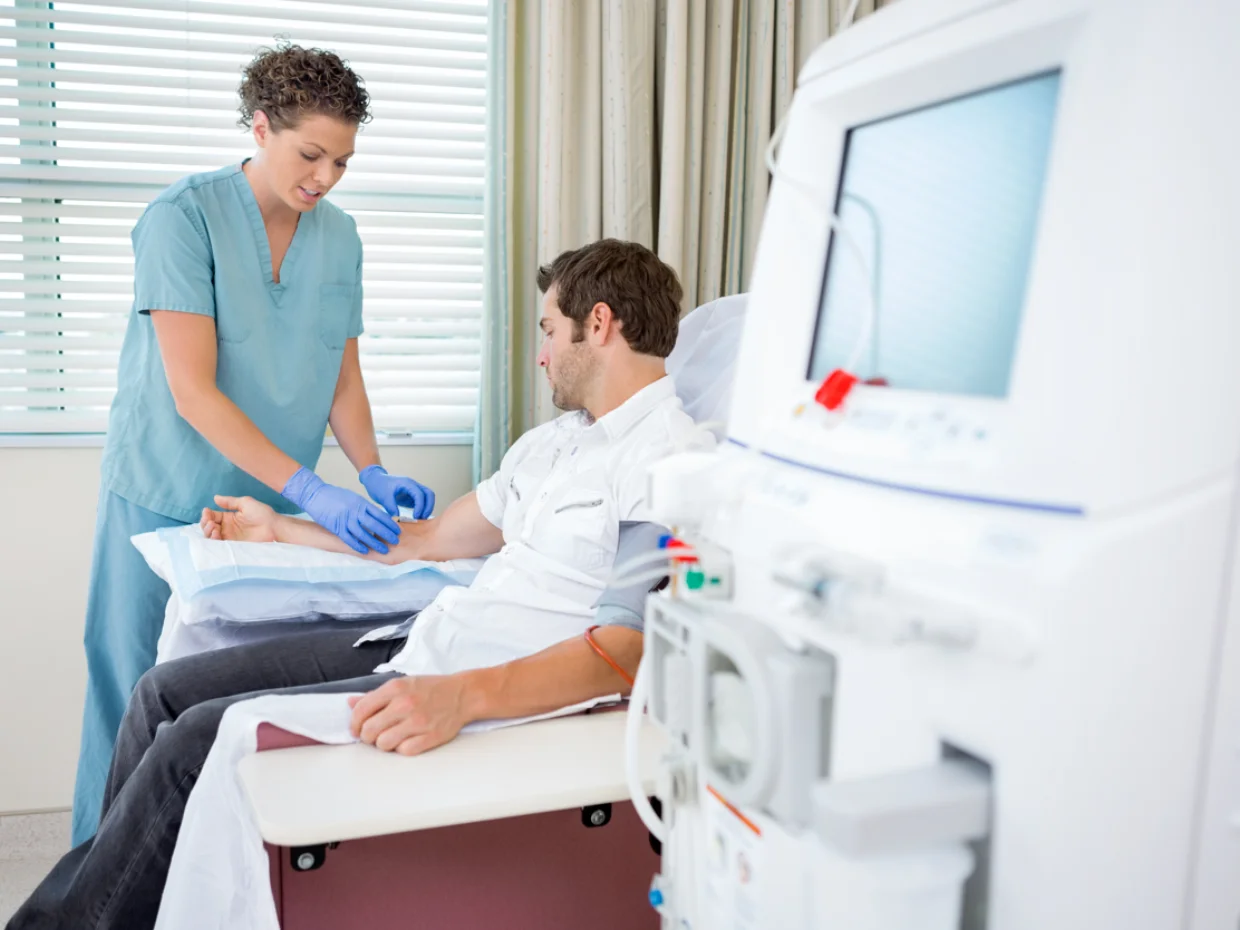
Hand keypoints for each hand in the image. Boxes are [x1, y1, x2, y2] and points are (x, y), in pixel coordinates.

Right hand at [200, 495, 277, 542]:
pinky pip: (219, 544)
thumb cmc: (263, 514)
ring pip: (211, 536)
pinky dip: (214, 540)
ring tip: (214, 527)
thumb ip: (230, 502)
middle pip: (209, 527)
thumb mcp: (245, 503)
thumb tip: (215, 498)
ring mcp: (230, 537)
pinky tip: (217, 534)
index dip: (206, 514)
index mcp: (229, 517)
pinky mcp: (234, 546)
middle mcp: (227, 528)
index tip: (207, 512)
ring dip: (208, 531)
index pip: (212, 516)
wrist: (274, 528)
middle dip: (205, 523)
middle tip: (210, 522)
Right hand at [282, 466, 400, 554]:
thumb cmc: (335, 495)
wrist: (315, 494)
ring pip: (364, 534)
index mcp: (361, 503)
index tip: (398, 530)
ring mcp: (345, 520)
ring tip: (384, 549)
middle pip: (375, 525)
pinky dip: (358, 546)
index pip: (380, 515)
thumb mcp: (354, 497)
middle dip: (387, 534)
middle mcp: (355, 511)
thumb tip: (378, 516)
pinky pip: (349, 539)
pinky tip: (365, 551)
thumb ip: (365, 507)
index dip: (390, 524)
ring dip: (375, 543)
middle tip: (396, 541)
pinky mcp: (336, 527)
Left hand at [348, 675, 468, 755]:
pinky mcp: (430, 736)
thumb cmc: (431, 689)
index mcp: (396, 688)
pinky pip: (404, 751)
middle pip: (369, 731)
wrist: (463, 694)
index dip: (355, 724)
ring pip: (383, 744)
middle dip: (368, 736)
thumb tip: (350, 703)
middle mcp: (405, 704)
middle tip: (375, 735)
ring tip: (393, 737)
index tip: (357, 729)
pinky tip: (407, 740)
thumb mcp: (403, 684)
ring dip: (385, 744)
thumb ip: (376, 695)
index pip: (361, 710)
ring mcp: (418, 721)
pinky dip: (402, 749)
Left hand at [360, 465, 435, 519]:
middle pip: (429, 494)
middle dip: (428, 507)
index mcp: (407, 483)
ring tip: (420, 519)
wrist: (374, 481)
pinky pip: (421, 502)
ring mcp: (413, 491)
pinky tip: (416, 517)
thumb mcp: (383, 496)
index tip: (415, 516)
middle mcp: (413, 486)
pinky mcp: (411, 497)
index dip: (420, 506)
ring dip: (427, 508)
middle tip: (422, 518)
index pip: (420, 494)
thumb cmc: (378, 485)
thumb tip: (398, 517)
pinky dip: (422, 509)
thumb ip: (391, 506)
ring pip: (427, 498)